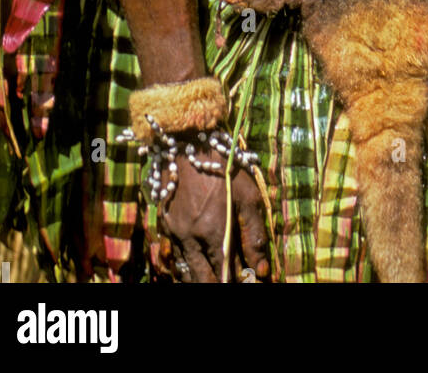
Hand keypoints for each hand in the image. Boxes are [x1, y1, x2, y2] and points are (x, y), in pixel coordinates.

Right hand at [158, 148, 269, 282]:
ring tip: (218, 276)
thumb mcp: (248, 196)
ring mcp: (175, 234)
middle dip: (220, 282)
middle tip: (234, 279)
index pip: (225, 274)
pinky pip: (177, 257)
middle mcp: (190, 239)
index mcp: (213, 233)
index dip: (238, 281)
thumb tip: (261, 269)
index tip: (250, 281)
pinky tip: (201, 265)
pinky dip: (189, 266)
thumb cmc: (224, 166)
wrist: (187, 144)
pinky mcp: (166, 227)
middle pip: (204, 279)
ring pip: (188, 272)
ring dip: (203, 278)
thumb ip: (254, 234)